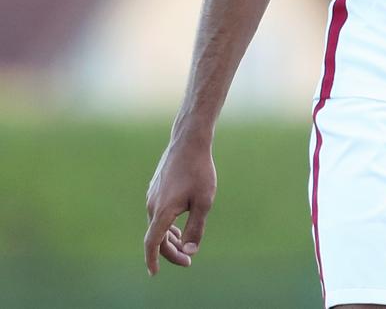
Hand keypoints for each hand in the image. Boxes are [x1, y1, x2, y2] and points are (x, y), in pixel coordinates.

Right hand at [143, 131, 216, 274]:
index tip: (155, 273)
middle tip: (188, 262)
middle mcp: (152, 205)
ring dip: (168, 239)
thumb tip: (188, 252)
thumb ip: (195, 229)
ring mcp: (152, 196)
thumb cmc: (199, 171)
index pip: (152, 243)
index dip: (153, 260)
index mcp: (162, 211)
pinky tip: (176, 228)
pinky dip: (165, 226)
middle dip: (170, 252)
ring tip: (183, 248)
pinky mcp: (155, 189)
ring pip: (156, 225)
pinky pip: (157, 214)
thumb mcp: (204, 201)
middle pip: (156, 237)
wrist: (189, 142)